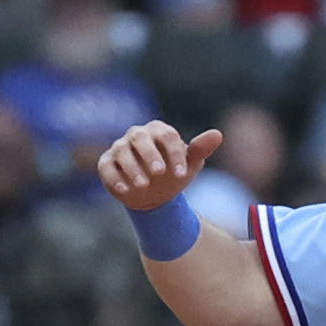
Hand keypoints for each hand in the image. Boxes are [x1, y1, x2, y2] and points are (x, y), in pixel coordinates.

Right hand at [98, 121, 221, 210]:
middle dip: (149, 154)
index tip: (181, 174)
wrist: (155, 194)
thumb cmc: (174, 173)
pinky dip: (114, 178)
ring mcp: (120, 148)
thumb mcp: (190, 164)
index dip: (174, 154)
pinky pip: (107, 167)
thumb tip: (218, 134)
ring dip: (132, 168)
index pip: (167, 136)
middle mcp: (137, 135)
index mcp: (159, 131)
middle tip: (160, 173)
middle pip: (140, 137)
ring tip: (143, 185)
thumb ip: (200, 149)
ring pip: (122, 151)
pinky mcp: (107, 163)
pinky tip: (124, 191)